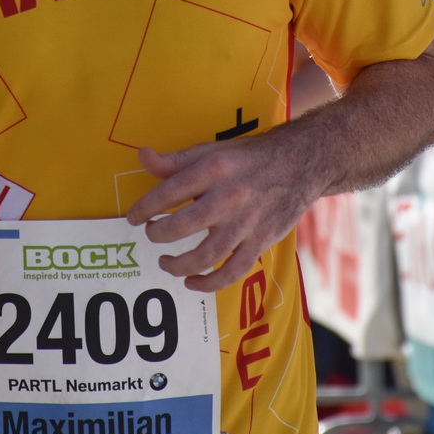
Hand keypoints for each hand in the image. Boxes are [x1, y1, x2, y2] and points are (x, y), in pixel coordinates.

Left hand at [125, 139, 320, 292]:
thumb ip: (176, 160)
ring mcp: (247, 223)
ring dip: (178, 265)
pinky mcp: (261, 241)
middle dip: (158, 235)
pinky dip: (209, 283)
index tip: (132, 218)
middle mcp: (230, 196)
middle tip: (150, 234)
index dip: (145, 208)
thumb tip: (143, 157)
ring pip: (206, 256)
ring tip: (165, 262)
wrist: (300, 163)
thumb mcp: (212, 150)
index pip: (169, 192)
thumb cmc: (249, 157)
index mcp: (214, 170)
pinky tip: (192, 281)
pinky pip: (232, 271)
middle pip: (182, 227)